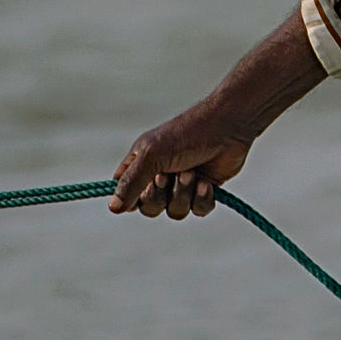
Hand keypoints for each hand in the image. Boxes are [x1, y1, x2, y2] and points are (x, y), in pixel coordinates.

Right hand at [108, 10, 325, 218]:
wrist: (228, 128)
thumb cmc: (186, 135)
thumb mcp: (152, 156)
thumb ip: (131, 182)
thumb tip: (113, 208)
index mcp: (141, 163)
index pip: (125, 192)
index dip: (131, 197)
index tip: (141, 186)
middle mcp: (159, 176)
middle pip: (149, 208)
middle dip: (159, 196)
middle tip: (166, 177)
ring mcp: (182, 185)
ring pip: (175, 211)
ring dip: (183, 195)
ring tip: (192, 174)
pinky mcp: (203, 191)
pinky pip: (197, 210)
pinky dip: (202, 199)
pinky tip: (206, 182)